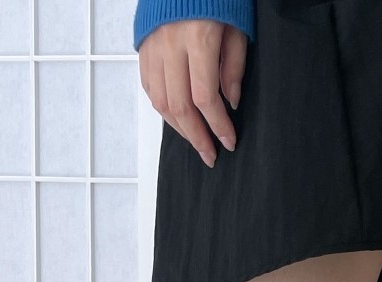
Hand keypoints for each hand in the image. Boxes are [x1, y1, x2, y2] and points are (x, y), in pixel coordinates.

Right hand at [139, 20, 247, 168]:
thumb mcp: (237, 26)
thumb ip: (234, 66)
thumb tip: (230, 102)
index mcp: (197, 39)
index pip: (205, 98)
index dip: (217, 125)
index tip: (229, 141)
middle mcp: (171, 45)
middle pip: (180, 107)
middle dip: (197, 137)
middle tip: (210, 154)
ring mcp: (154, 46)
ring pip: (161, 102)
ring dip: (179, 128)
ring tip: (195, 140)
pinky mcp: (144, 47)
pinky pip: (149, 87)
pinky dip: (163, 109)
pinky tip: (177, 119)